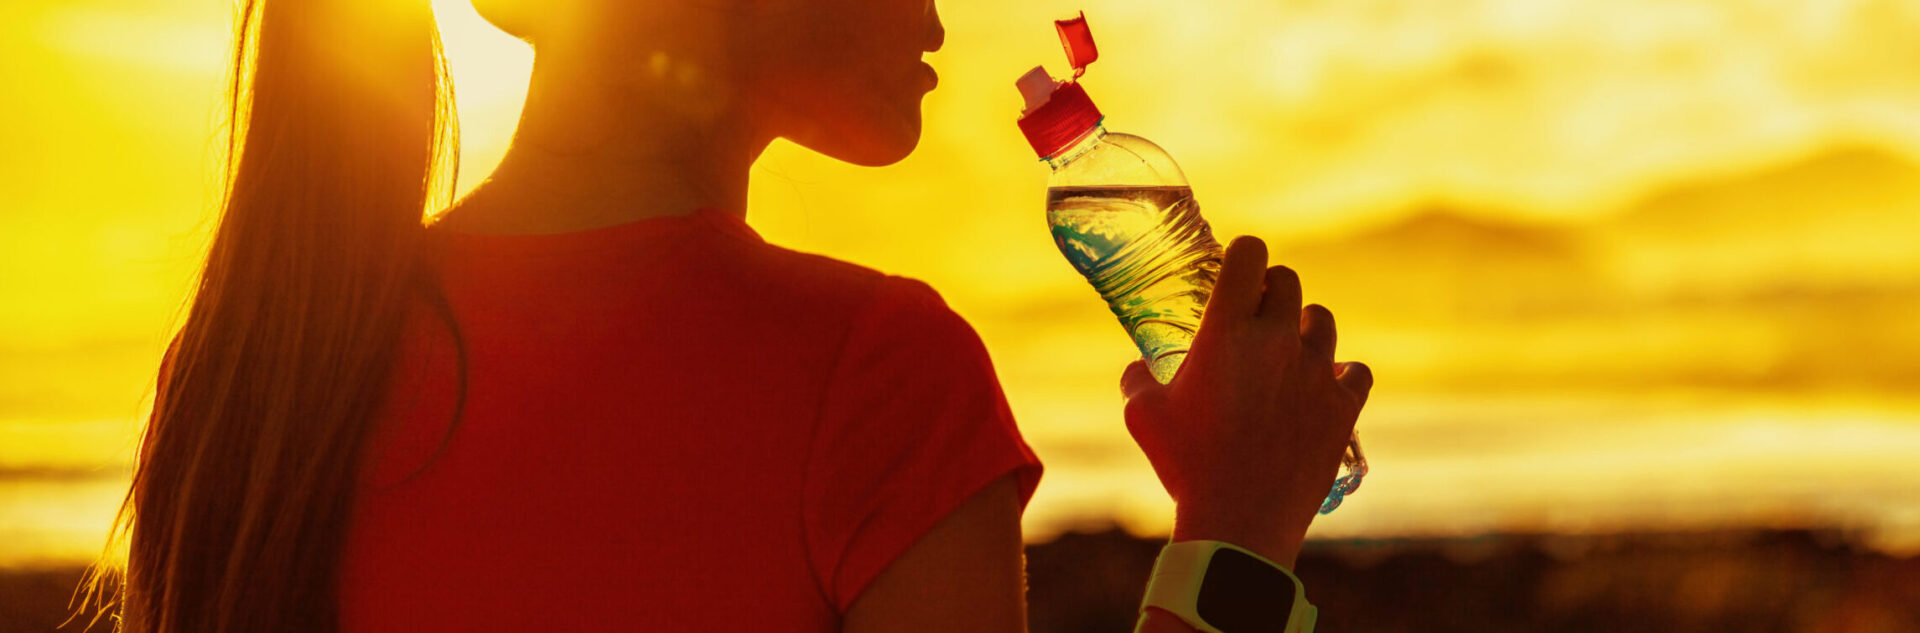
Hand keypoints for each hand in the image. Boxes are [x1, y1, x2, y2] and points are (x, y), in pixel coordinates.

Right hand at [1121, 235, 1372, 568]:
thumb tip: (1138, 368)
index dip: (1243, 255)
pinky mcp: (1344, 408)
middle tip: (1254, 317)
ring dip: (1303, 328)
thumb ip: (1137, 379)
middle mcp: (1277, 341)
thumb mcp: (1142, 416)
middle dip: (1269, 291)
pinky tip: (1324, 387)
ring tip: (1287, 354)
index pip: (1249, 253)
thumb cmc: (1185, 466)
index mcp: (1227, 331)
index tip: (1236, 270)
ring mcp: (1317, 373)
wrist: (1240, 522)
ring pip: (1322, 321)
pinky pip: (1356, 372)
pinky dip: (1342, 376)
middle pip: (1287, 281)